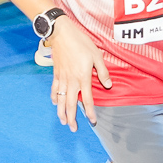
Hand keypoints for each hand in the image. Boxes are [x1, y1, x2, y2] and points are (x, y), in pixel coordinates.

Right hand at [49, 15, 110, 129]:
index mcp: (83, 77)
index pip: (87, 100)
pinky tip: (54, 103)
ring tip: (63, 121)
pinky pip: (53, 89)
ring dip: (61, 112)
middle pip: (70, 104)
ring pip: (59, 99)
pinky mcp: (55, 73)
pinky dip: (53, 97)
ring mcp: (62, 78)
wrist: (61, 33)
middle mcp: (71, 81)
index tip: (92, 121)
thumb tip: (108, 85)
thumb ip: (102, 71)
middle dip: (72, 118)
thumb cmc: (80, 42)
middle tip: (73, 129)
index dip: (90, 112)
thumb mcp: (96, 55)